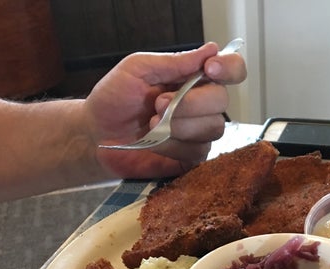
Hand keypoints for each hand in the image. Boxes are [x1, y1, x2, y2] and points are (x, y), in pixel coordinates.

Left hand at [86, 42, 246, 179]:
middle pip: (222, 101)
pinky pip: (197, 151)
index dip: (229, 69)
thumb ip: (174, 62)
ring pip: (212, 128)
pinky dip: (172, 146)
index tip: (210, 69)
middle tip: (158, 103)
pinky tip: (155, 143)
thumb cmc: (114, 100)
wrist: (97, 135)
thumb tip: (210, 49)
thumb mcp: (138, 69)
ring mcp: (199, 133)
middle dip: (190, 103)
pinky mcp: (192, 158)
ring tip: (151, 124)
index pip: (231, 70)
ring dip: (179, 125)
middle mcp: (202, 106)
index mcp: (193, 79)